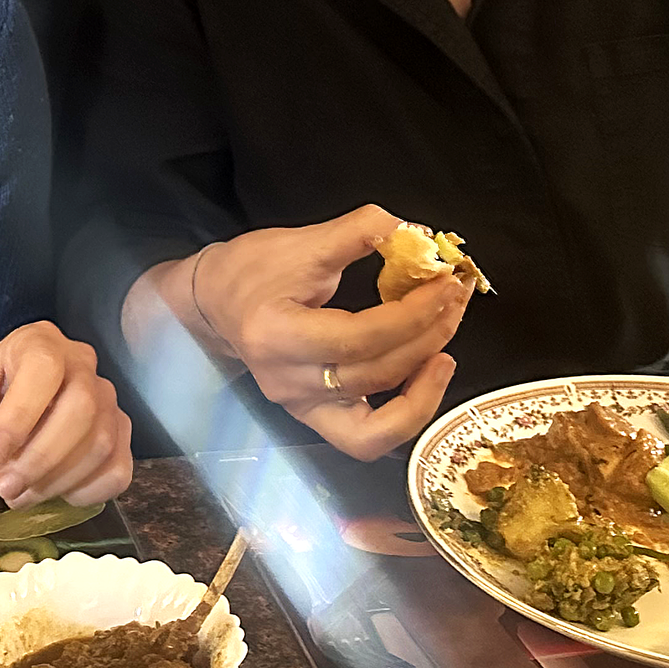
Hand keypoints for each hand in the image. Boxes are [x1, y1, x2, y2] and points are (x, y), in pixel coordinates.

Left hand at [0, 321, 133, 507]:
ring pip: (101, 441)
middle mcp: (82, 364)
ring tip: (20, 494)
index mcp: (38, 344)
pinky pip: (118, 469)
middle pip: (82, 407)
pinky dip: (87, 492)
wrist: (9, 424)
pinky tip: (55, 492)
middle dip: (41, 457)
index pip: (44, 367)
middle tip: (5, 486)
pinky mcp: (121, 437)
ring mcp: (108, 401)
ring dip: (58, 479)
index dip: (22, 413)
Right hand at [193, 204, 472, 459]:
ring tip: (445, 336)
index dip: (411, 313)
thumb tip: (414, 230)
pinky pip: (369, 437)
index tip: (444, 282)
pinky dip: (406, 412)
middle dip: (427, 334)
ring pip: (378, 421)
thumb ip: (357, 233)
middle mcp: (287, 382)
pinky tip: (426, 374)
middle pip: (374, 373)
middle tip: (455, 298)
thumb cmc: (251, 268)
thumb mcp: (301, 241)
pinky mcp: (314, 418)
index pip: (359, 336)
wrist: (213, 303)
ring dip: (424, 378)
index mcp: (277, 334)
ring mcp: (301, 408)